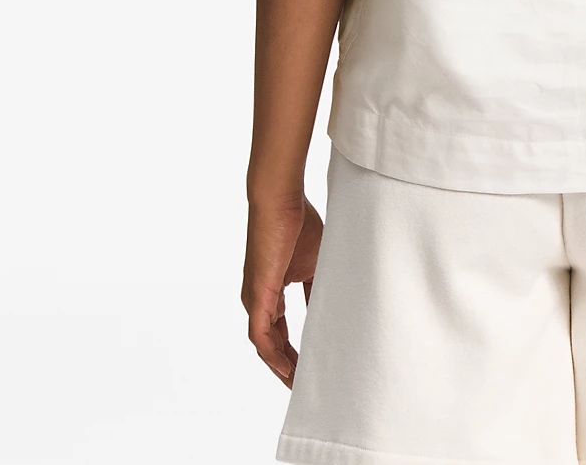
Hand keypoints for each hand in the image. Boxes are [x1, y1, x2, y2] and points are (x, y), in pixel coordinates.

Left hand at [242, 196, 323, 386]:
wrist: (280, 201)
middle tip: (305, 385)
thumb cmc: (297, 224)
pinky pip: (261, 335)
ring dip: (280, 367)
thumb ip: (317, 288)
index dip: (294, 352)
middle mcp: (259, 299)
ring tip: (298, 384)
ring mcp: (256, 299)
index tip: (311, 368)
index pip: (281, 331)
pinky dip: (272, 355)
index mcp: (272, 290)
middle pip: (272, 343)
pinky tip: (286, 369)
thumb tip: (329, 312)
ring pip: (264, 345)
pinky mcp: (257, 295)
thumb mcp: (315, 263)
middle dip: (288, 366)